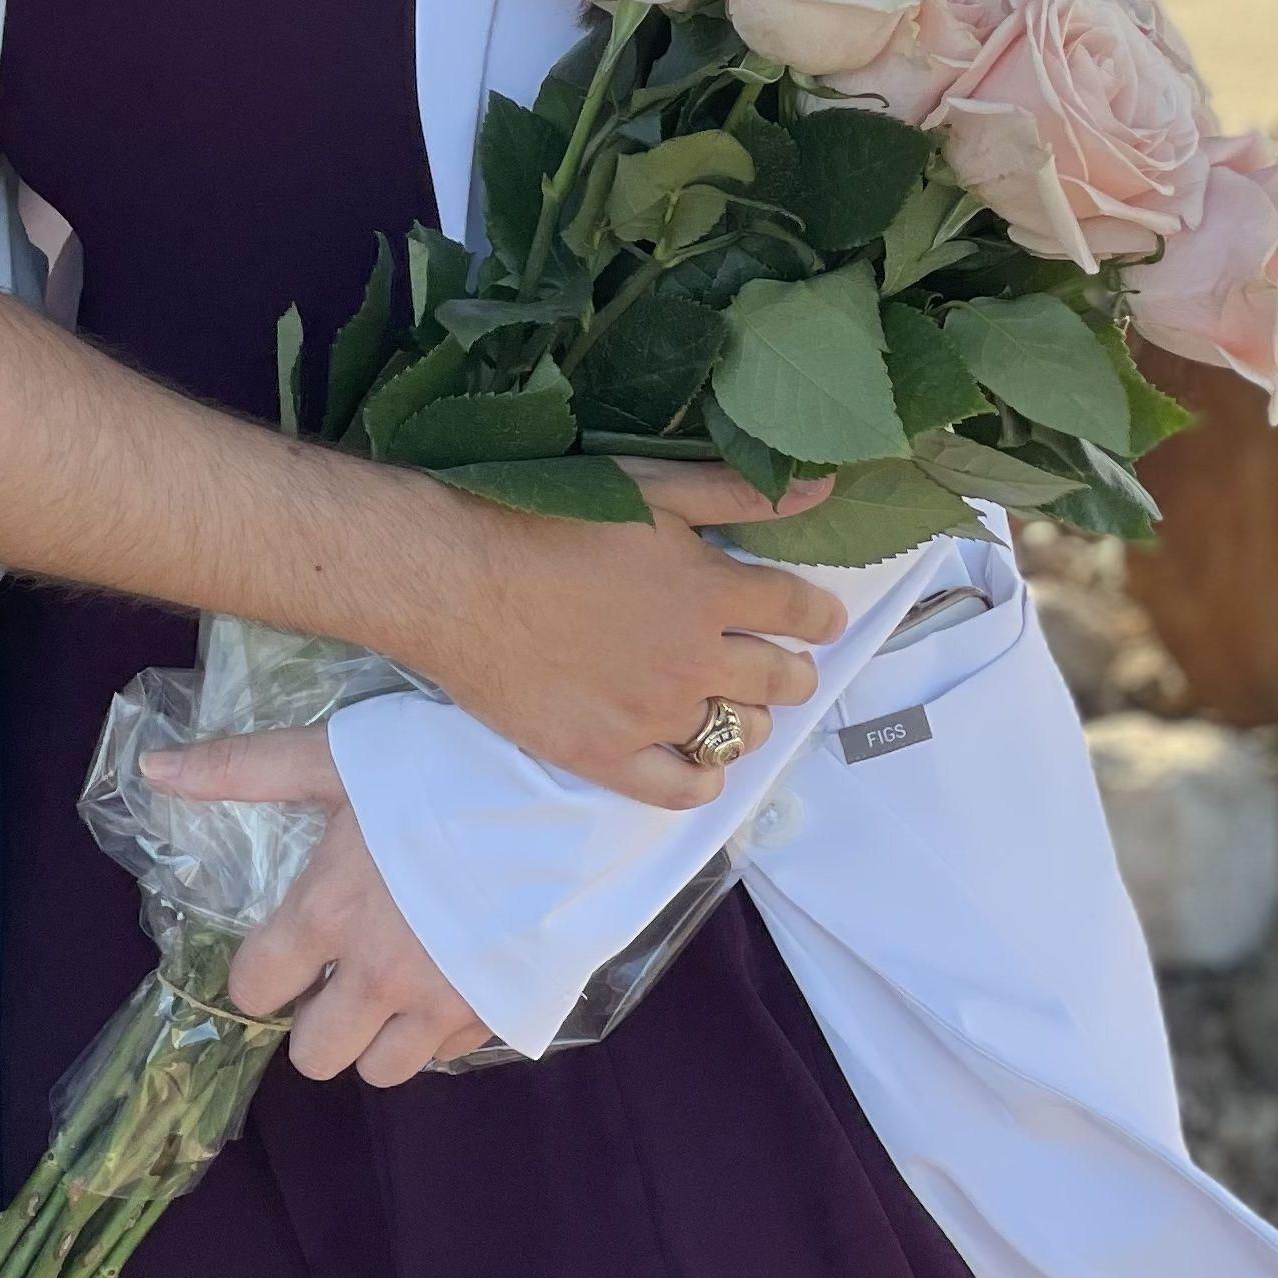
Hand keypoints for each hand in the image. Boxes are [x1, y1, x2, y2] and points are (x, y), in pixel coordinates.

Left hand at [140, 729, 493, 1084]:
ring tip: (392, 983)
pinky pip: (447, 1054)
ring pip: (380, 1070)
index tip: (279, 956)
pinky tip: (449, 974)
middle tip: (338, 974)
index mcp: (326, 913)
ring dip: (376, 1035)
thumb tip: (152, 771)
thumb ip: (245, 769)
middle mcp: (376, 974)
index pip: (256, 988)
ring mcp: (440, 1003)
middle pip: (314, 1056)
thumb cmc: (443, 765)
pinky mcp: (496, 1014)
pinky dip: (438, 1028)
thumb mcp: (338, 755)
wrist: (567, 790)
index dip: (260, 975)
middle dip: (317, 1021)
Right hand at [416, 462, 841, 808]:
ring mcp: (652, 715)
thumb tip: (820, 489)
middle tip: (782, 666)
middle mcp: (694, 659)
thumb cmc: (545, 517)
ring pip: (738, 735)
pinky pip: (682, 789)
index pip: (798, 611)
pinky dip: (703, 780)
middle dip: (791, 671)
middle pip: (778, 680)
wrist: (456, 579)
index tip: (821, 620)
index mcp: (708, 589)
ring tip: (732, 704)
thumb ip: (736, 494)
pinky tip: (696, 760)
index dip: (819, 617)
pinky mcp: (606, 756)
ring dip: (748, 718)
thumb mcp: (648, 488)